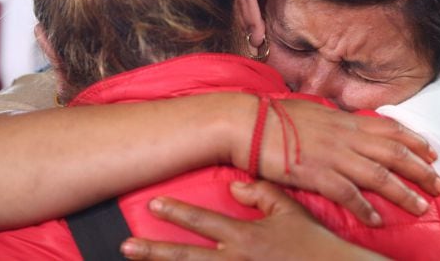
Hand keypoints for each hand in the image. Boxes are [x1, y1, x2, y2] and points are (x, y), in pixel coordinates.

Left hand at [120, 181, 387, 260]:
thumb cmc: (313, 243)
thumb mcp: (290, 211)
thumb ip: (261, 193)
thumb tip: (234, 185)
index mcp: (245, 237)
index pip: (203, 222)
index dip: (177, 212)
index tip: (154, 203)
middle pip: (186, 257)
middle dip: (154, 251)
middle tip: (127, 246)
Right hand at [228, 98, 439, 225]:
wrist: (247, 123)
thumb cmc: (275, 116)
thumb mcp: (312, 111)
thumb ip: (334, 120)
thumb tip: (346, 123)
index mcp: (343, 120)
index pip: (389, 129)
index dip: (413, 141)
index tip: (431, 152)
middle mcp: (344, 136)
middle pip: (393, 153)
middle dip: (420, 169)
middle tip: (439, 184)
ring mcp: (332, 155)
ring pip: (379, 175)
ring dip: (403, 193)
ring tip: (421, 207)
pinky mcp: (316, 174)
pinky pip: (348, 194)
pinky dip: (365, 208)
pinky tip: (376, 220)